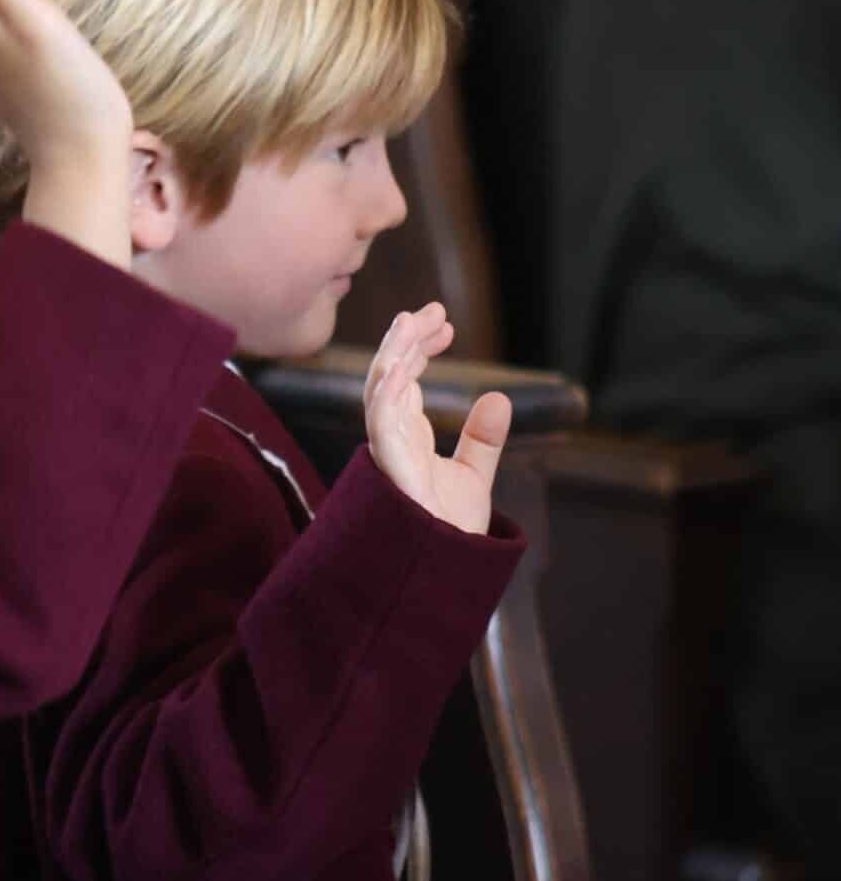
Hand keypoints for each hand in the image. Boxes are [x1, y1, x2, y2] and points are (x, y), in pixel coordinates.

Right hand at [362, 303, 509, 534]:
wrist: (447, 570)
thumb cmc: (449, 531)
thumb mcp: (474, 475)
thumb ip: (483, 439)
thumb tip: (500, 398)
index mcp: (407, 438)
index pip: (407, 380)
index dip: (420, 347)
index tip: (445, 322)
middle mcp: (391, 439)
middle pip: (389, 375)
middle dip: (406, 339)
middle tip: (434, 309)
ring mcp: (388, 451)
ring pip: (379, 389)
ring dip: (394, 352)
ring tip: (412, 321)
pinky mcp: (391, 467)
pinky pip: (381, 421)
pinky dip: (388, 391)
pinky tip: (404, 364)